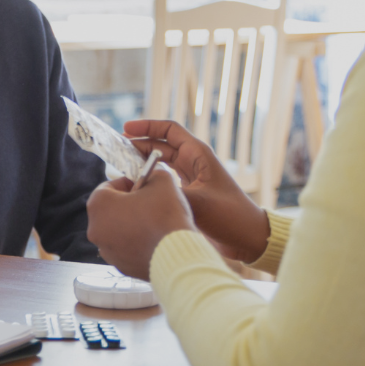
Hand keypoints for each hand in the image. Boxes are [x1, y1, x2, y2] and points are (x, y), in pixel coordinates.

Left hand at [85, 167, 195, 280]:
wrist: (178, 255)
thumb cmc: (166, 214)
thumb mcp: (162, 181)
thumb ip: (153, 174)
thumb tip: (153, 176)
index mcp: (99, 205)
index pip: (109, 187)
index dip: (129, 184)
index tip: (144, 187)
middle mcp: (95, 229)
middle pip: (111, 210)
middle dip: (129, 205)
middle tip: (150, 205)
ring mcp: (107, 251)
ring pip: (118, 231)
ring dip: (131, 225)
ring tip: (155, 225)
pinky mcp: (121, 267)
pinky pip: (126, 249)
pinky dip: (137, 244)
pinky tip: (155, 241)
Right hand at [124, 119, 271, 263]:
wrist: (248, 239)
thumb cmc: (230, 216)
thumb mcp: (199, 202)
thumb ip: (170, 193)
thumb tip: (143, 189)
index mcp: (198, 155)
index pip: (169, 130)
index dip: (147, 126)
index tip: (126, 129)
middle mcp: (194, 163)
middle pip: (161, 145)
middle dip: (139, 144)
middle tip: (116, 149)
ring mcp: (191, 178)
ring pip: (161, 163)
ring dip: (142, 161)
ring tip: (121, 164)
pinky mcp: (189, 194)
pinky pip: (164, 180)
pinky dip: (150, 179)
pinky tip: (136, 186)